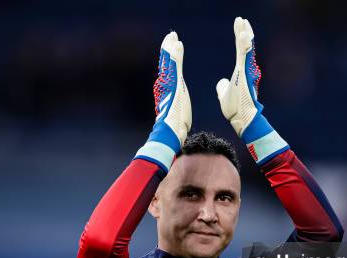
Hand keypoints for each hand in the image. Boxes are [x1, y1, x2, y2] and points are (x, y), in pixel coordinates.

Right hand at [135, 32, 190, 171]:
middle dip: (168, 48)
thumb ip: (178, 106)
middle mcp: (167, 85)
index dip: (170, 59)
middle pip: (167, 63)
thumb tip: (178, 109)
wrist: (170, 133)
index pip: (169, 71)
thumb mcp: (179, 113)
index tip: (173, 47)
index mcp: (170, 91)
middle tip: (171, 35)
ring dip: (170, 47)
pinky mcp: (173, 85)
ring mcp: (169, 84)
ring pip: (169, 62)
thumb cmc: (176, 128)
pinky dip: (176, 55)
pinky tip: (177, 44)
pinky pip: (175, 66)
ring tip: (172, 35)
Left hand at [216, 17, 287, 163]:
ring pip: (247, 49)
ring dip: (245, 35)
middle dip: (244, 33)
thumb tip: (220, 83)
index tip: (239, 25)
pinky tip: (244, 34)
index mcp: (241, 73)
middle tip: (242, 20)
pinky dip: (244, 45)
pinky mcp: (245, 75)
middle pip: (246, 47)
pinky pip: (244, 57)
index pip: (240, 51)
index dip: (240, 37)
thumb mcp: (225, 97)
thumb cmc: (236, 111)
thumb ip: (223, 88)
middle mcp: (246, 70)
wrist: (243, 120)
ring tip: (244, 22)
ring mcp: (247, 72)